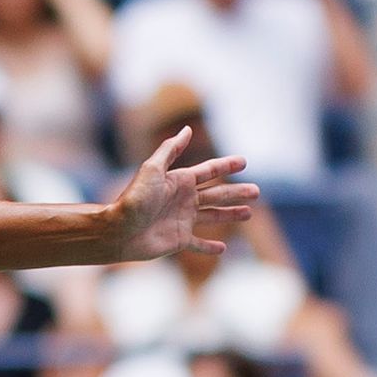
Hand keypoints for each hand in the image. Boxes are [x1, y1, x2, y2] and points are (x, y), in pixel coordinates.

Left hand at [111, 127, 258, 261]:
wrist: (119, 229)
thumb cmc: (135, 198)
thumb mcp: (153, 169)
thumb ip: (170, 149)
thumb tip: (187, 129)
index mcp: (179, 181)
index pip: (208, 171)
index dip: (226, 166)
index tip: (244, 161)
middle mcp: (182, 199)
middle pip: (216, 194)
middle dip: (236, 192)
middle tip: (257, 191)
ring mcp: (182, 220)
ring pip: (213, 217)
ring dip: (230, 214)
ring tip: (249, 213)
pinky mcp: (178, 240)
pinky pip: (198, 244)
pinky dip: (210, 247)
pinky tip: (223, 248)